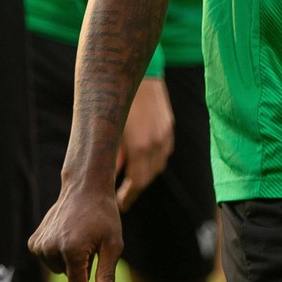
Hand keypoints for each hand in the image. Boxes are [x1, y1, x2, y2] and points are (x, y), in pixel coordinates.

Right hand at [29, 185, 123, 281]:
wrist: (85, 188)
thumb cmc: (103, 215)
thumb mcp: (113, 244)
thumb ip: (107, 275)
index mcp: (72, 251)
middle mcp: (51, 249)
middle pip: (70, 278)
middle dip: (84, 269)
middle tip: (94, 245)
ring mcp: (39, 245)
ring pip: (60, 270)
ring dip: (72, 261)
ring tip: (81, 238)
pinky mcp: (34, 242)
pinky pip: (49, 260)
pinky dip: (60, 255)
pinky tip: (68, 236)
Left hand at [115, 76, 173, 210]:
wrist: (141, 77)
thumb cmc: (119, 103)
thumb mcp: (112, 132)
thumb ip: (115, 155)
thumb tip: (112, 173)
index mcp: (140, 146)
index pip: (138, 183)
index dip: (128, 196)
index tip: (120, 204)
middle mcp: (156, 144)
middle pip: (149, 177)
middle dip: (135, 188)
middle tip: (123, 195)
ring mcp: (165, 135)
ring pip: (158, 166)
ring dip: (145, 175)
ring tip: (132, 179)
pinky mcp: (169, 127)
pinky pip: (164, 152)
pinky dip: (154, 160)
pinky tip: (143, 160)